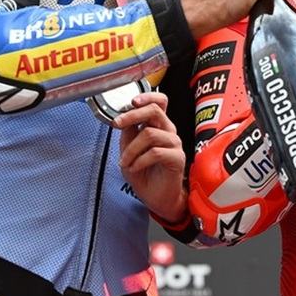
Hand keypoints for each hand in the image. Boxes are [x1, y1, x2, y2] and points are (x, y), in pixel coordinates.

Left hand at [116, 91, 186, 223]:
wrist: (156, 198)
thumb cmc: (145, 175)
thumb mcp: (128, 151)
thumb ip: (128, 134)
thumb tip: (122, 118)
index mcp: (158, 126)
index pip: (160, 102)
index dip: (148, 97)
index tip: (131, 101)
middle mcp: (168, 132)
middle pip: (155, 110)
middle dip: (133, 115)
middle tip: (118, 123)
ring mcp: (174, 144)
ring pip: (150, 134)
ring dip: (131, 149)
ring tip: (126, 162)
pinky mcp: (177, 158)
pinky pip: (155, 152)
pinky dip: (139, 160)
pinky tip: (135, 168)